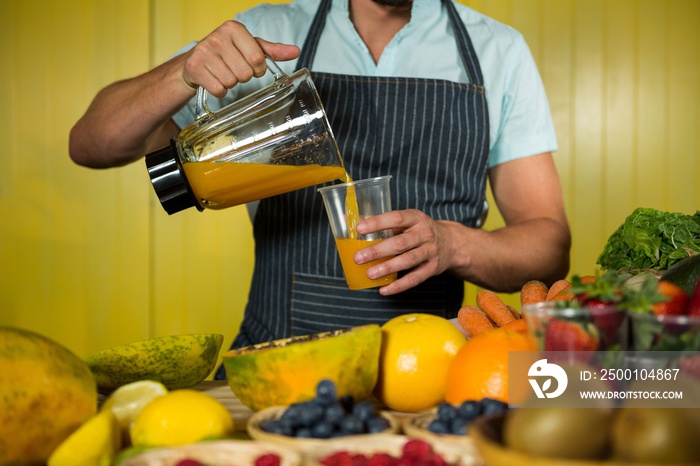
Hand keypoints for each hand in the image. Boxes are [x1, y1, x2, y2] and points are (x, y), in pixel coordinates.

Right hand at [181, 20, 299, 96]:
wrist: (194, 61)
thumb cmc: (227, 53)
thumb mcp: (250, 47)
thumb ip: (273, 50)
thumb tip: (296, 51)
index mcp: (234, 28)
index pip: (258, 58)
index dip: (258, 68)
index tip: (251, 65)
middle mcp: (218, 37)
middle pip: (245, 73)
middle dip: (243, 76)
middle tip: (233, 69)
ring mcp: (204, 52)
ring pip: (232, 82)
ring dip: (231, 83)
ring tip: (222, 73)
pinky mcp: (195, 67)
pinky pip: (219, 89)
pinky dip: (219, 90)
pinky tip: (214, 80)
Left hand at [353, 209, 457, 295]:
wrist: (450, 243)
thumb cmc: (418, 231)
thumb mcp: (405, 222)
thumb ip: (380, 223)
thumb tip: (348, 221)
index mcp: (416, 218)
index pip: (396, 218)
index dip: (377, 223)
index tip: (359, 229)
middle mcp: (425, 234)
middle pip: (400, 243)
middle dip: (378, 251)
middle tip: (358, 258)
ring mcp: (430, 252)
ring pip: (408, 261)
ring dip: (387, 268)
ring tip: (370, 274)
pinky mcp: (432, 268)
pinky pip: (415, 278)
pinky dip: (399, 286)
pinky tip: (384, 289)